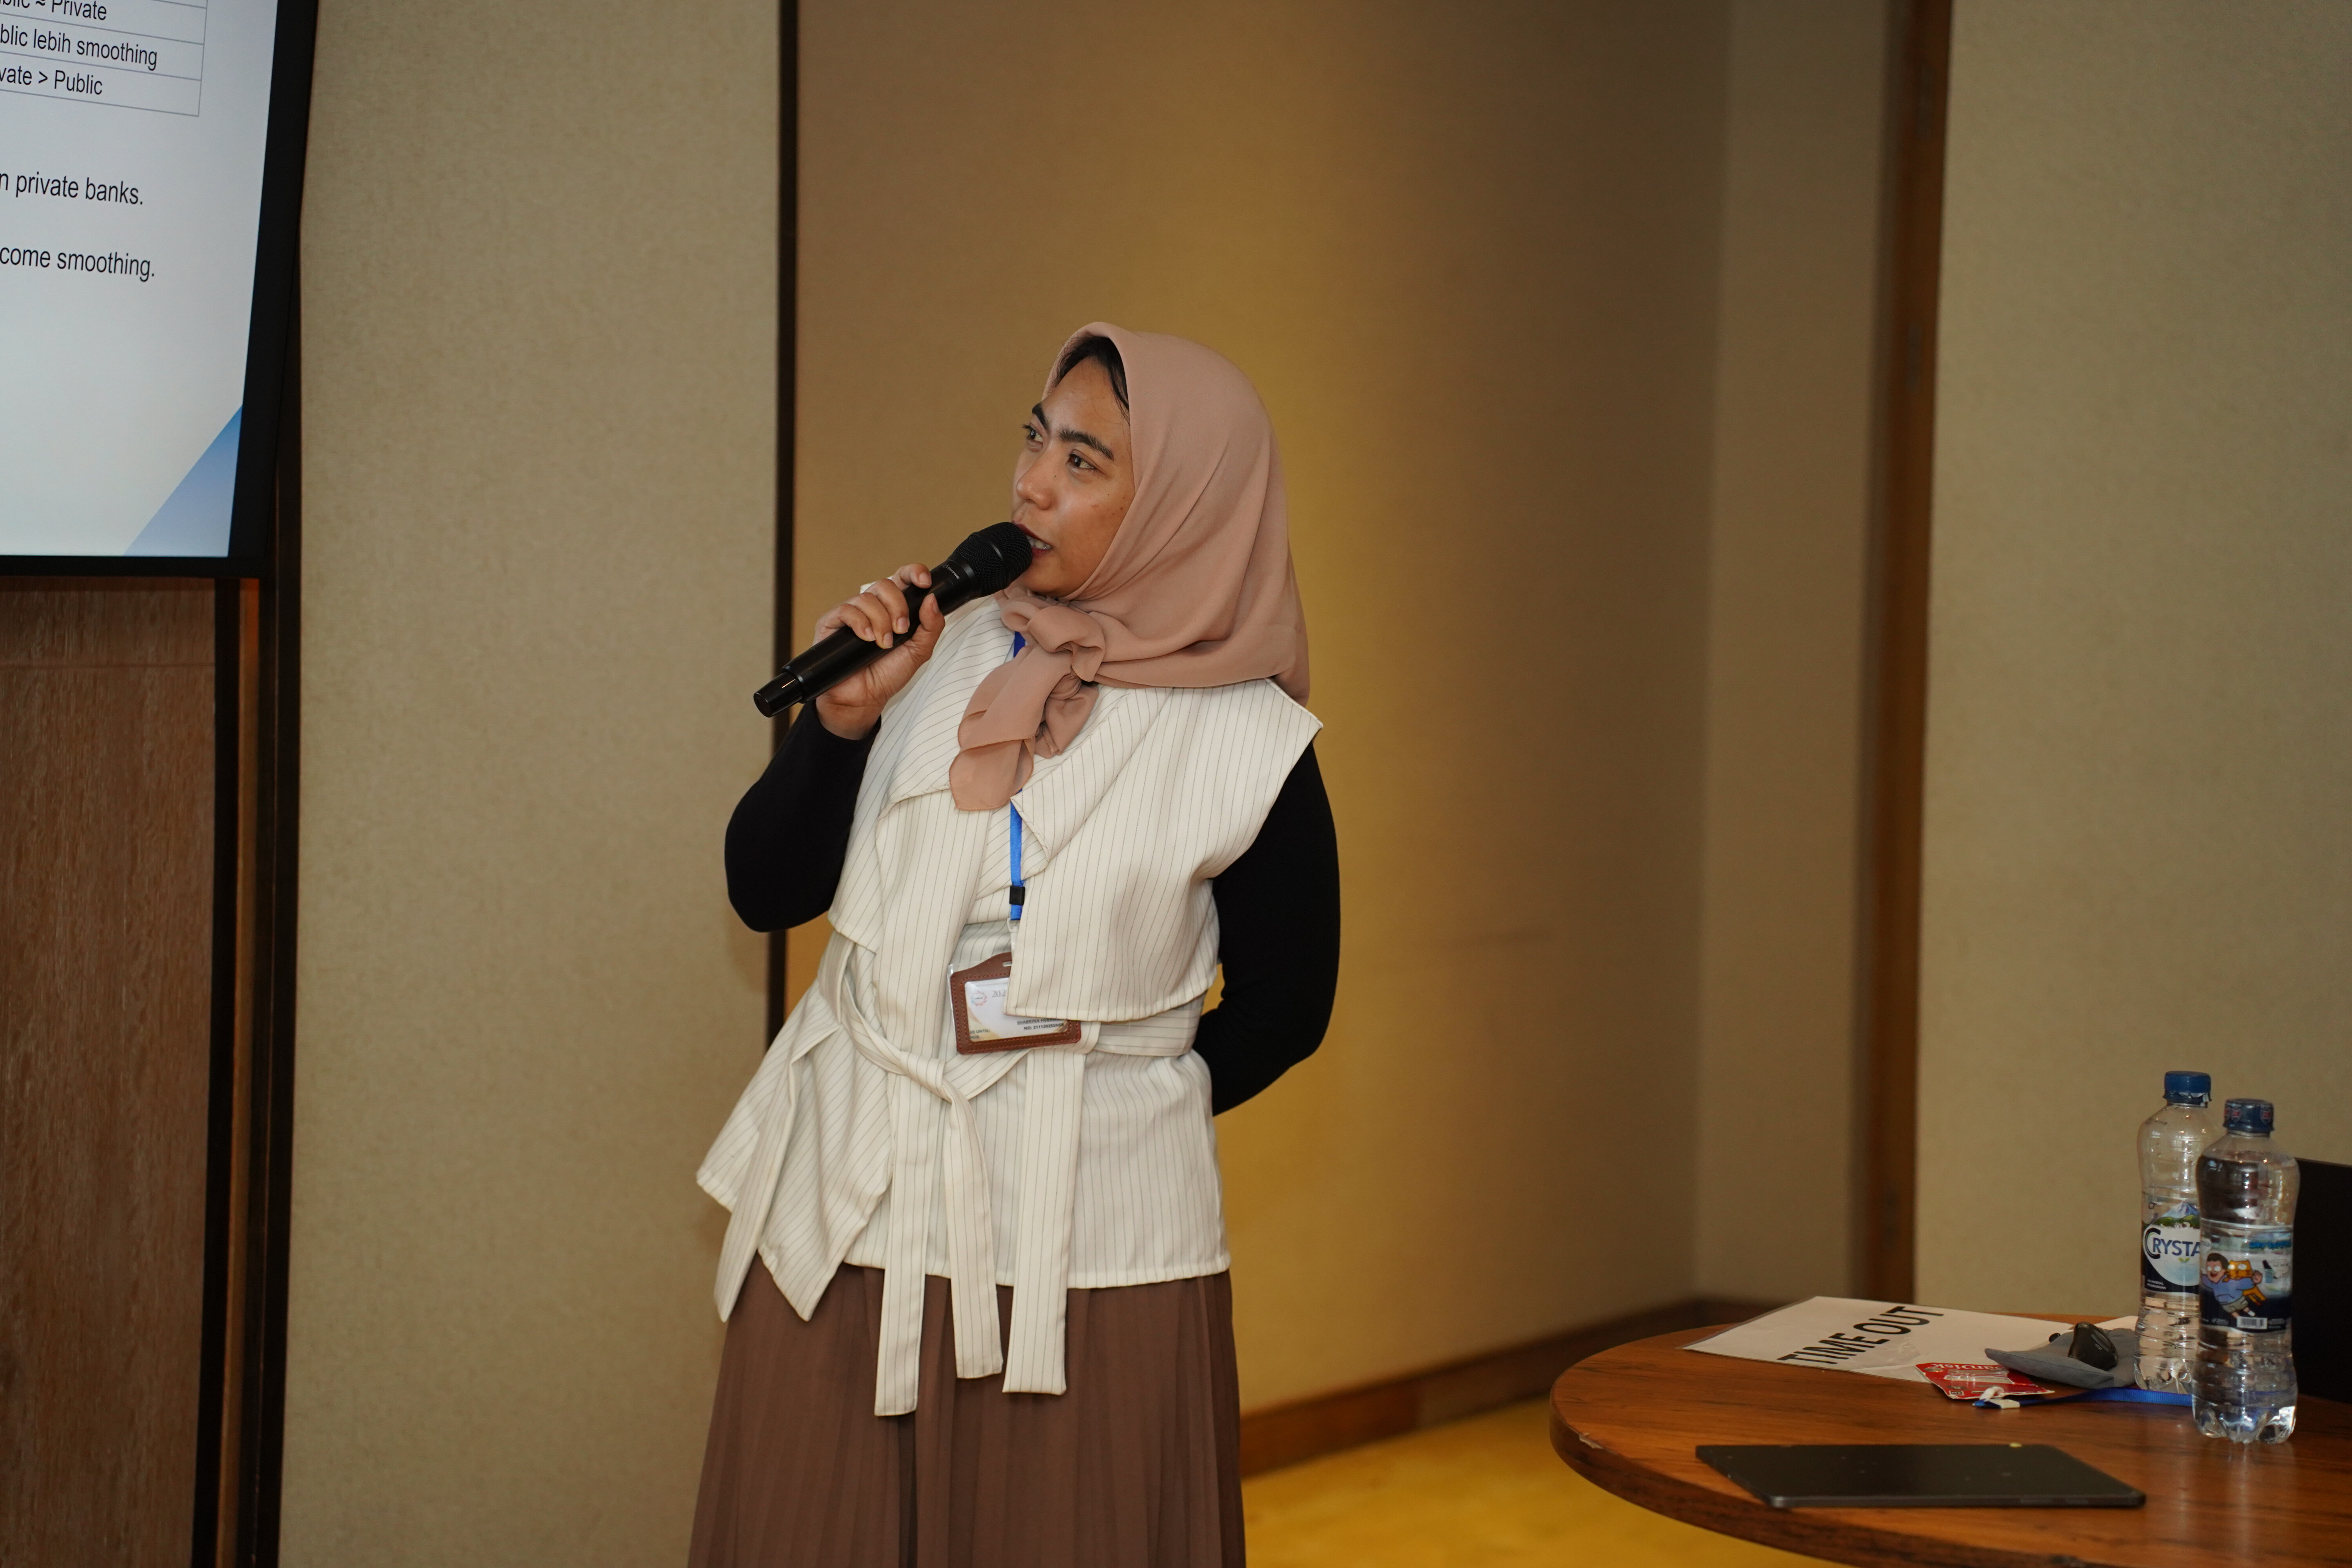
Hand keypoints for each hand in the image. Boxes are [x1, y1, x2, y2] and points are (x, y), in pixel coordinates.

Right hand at [810, 564, 943, 738]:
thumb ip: (931, 626)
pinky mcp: (831, 623)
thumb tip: (932, 598)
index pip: (902, 579)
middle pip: (885, 584)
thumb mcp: (919, 652)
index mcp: (893, 609)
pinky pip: (846, 610)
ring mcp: (851, 614)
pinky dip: (860, 623)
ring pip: (866, 598)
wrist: (864, 699)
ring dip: (880, 621)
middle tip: (901, 630)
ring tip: (882, 644)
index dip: (913, 573)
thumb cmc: (888, 675)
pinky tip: (866, 639)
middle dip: (897, 606)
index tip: (924, 582)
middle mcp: (872, 608)